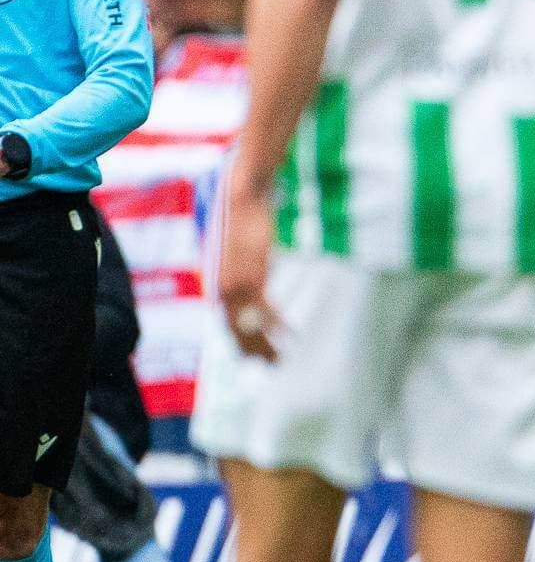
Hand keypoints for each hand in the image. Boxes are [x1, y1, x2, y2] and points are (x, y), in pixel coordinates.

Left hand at [218, 162, 284, 361]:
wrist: (242, 196)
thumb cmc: (241, 218)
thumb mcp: (236, 250)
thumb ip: (239, 270)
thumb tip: (248, 283)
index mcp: (216, 282)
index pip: (226, 321)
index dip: (239, 342)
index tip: (252, 357)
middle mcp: (222, 287)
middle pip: (237, 328)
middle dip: (253, 350)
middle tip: (270, 365)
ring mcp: (237, 283)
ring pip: (250, 324)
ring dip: (267, 343)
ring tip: (282, 357)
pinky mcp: (253, 275)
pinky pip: (266, 309)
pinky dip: (279, 323)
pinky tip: (292, 333)